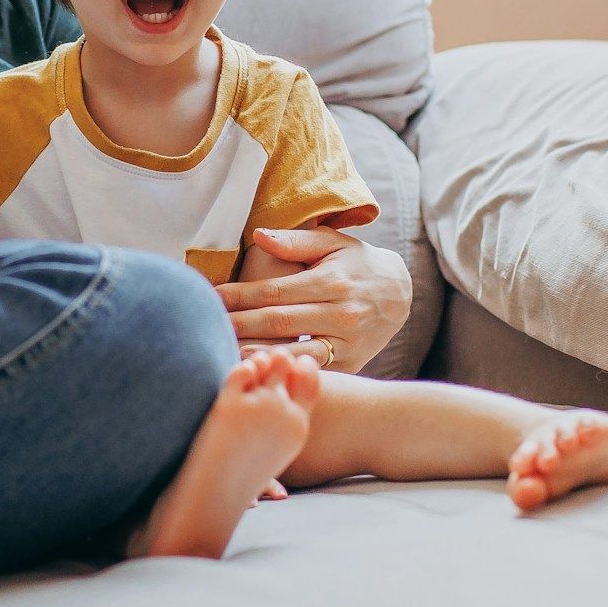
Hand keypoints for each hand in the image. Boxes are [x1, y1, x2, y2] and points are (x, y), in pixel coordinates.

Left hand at [220, 228, 411, 372]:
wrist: (402, 294)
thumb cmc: (357, 263)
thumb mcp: (334, 243)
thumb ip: (296, 242)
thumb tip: (258, 236)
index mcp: (331, 281)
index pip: (275, 291)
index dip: (240, 295)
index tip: (211, 297)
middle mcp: (341, 313)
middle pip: (278, 322)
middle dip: (238, 324)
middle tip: (206, 326)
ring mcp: (346, 342)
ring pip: (294, 351)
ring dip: (257, 354)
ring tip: (224, 353)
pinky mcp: (350, 363)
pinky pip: (311, 369)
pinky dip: (285, 370)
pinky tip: (260, 370)